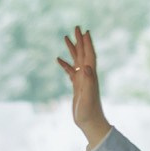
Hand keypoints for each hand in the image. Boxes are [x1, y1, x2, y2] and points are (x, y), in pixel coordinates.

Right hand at [56, 26, 109, 149]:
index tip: (84, 31)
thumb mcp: (88, 96)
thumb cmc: (89, 111)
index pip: (89, 55)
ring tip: (66, 38)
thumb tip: (87, 67)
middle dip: (80, 41)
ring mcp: (82, 80)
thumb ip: (89, 81)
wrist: (90, 123)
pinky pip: (70, 71)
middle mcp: (87, 75)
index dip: (87, 43)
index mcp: (90, 75)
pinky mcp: (77, 86)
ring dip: (73, 49)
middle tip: (76, 27)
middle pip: (83, 54)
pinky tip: (58, 59)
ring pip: (77, 60)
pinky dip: (65, 64)